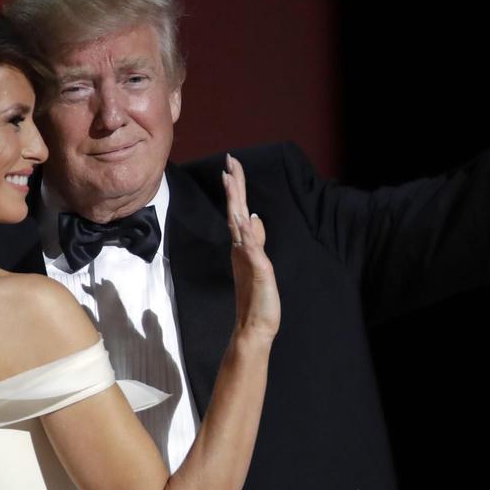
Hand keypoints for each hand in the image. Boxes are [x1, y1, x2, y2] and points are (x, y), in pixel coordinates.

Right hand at [223, 154, 279, 342]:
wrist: (254, 328)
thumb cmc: (257, 298)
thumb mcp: (260, 264)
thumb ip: (255, 242)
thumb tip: (254, 219)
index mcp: (243, 246)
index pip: (239, 211)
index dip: (236, 188)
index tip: (232, 166)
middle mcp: (241, 249)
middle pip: (235, 211)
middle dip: (234, 185)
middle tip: (229, 160)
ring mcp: (247, 259)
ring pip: (239, 225)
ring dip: (235, 201)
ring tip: (230, 179)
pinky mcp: (257, 271)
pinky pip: (250, 249)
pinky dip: (246, 233)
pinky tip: (244, 219)